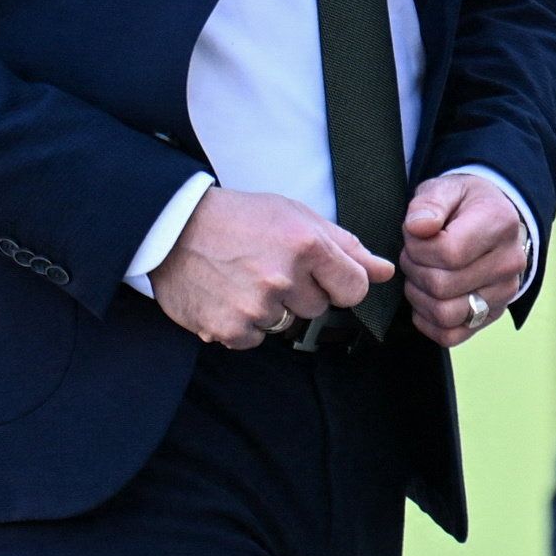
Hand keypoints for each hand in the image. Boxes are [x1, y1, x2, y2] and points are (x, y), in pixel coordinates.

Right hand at [151, 187, 387, 348]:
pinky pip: (253, 339)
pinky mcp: (227, 328)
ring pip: (286, 324)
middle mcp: (282, 277)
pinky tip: (226, 295)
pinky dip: (242, 323)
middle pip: (318, 308)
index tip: (320, 274)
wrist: (171, 226)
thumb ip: (345, 246)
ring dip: (270, 308)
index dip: (339, 283)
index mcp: (306, 245)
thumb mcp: (295, 216)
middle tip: (267, 267)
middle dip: (299, 292)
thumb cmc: (239, 218)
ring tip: (243, 278)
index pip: (355, 289)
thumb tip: (385, 271)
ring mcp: (254, 306)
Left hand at [401, 173, 531, 345]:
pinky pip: (451, 335)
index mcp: (500, 225)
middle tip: (414, 255)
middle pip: (443, 286)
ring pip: (446, 314)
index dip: (418, 248)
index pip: (448, 253)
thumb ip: (429, 203)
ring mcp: (505, 293)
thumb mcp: (446, 189)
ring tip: (420, 276)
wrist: (493, 221)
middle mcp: (510, 263)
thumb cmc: (465, 205)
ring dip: (419, 297)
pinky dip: (428, 322)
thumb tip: (418, 228)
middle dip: (414, 270)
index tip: (416, 235)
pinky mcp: (493, 315)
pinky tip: (426, 299)